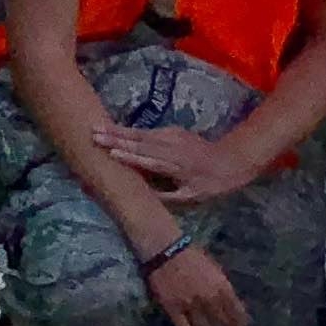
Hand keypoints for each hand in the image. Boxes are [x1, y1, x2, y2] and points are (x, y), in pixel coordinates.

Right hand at [94, 124, 249, 208]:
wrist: (232, 160)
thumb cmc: (211, 184)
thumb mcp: (193, 197)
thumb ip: (167, 196)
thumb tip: (142, 195)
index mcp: (178, 166)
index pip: (150, 160)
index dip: (131, 157)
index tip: (111, 153)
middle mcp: (173, 148)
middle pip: (141, 142)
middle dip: (116, 138)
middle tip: (94, 134)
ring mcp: (173, 136)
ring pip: (141, 133)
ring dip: (119, 130)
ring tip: (98, 128)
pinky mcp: (173, 130)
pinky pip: (148, 130)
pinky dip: (130, 130)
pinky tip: (116, 129)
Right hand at [142, 241, 249, 325]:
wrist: (165, 249)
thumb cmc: (191, 255)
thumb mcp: (213, 268)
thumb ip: (222, 286)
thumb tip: (230, 302)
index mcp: (222, 287)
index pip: (237, 313)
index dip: (240, 322)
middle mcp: (209, 299)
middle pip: (223, 323)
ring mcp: (191, 305)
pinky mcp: (173, 309)